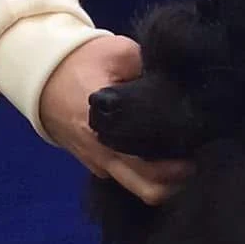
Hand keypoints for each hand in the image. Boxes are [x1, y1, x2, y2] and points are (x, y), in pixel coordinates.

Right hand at [39, 35, 192, 205]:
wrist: (42, 75)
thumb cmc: (82, 62)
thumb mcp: (120, 53)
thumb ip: (151, 69)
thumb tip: (184, 83)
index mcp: (108, 130)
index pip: (150, 165)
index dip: (181, 163)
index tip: (202, 148)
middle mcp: (103, 155)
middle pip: (150, 190)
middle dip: (179, 182)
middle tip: (200, 159)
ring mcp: (99, 164)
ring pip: (139, 189)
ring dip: (166, 182)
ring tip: (187, 159)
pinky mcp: (97, 164)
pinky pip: (128, 179)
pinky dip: (149, 175)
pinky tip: (166, 156)